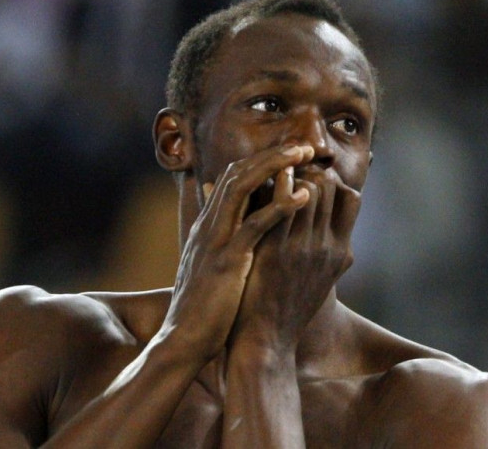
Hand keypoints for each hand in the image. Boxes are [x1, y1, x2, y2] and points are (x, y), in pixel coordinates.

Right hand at [158, 145, 314, 361]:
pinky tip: (303, 196)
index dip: (261, 161)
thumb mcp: (208, 265)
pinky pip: (254, 225)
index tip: (290, 154)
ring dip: (274, 167)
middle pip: (238, 173)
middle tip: (304, 146)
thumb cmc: (203, 307)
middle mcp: (209, 225)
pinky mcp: (226, 261)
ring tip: (304, 155)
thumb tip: (226, 230)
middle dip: (272, 155)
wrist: (183, 341)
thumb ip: (218, 240)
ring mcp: (216, 240)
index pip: (232, 178)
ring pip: (243, 187)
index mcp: (208, 226)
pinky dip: (279, 206)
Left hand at [230, 162, 360, 349]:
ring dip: (291, 173)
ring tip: (271, 172)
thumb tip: (338, 239)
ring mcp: (303, 247)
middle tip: (287, 166)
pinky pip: (281, 203)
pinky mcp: (276, 250)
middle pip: (330, 187)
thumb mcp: (320, 280)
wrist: (264, 341)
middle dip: (309, 170)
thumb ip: (328, 253)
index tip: (310, 176)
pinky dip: (274, 185)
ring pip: (309, 188)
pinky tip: (258, 180)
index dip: (332, 181)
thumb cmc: (286, 308)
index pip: (351, 198)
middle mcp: (327, 246)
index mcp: (339, 251)